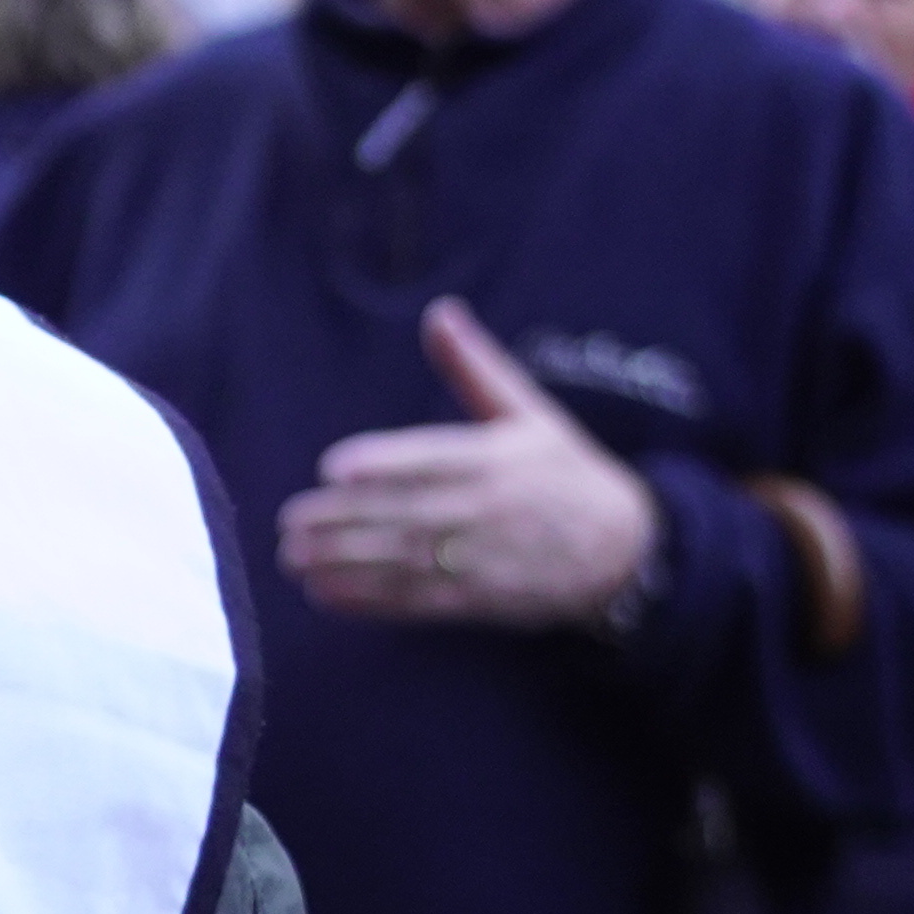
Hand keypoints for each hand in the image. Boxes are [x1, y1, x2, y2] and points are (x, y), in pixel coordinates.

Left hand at [279, 299, 666, 629]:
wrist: (624, 550)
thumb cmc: (565, 471)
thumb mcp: (529, 412)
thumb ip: (475, 367)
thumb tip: (440, 312)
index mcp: (498, 459)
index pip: (433, 460)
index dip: (384, 465)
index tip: (334, 467)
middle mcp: (489, 509)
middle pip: (407, 515)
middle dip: (343, 520)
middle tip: (289, 520)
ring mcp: (484, 559)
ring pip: (405, 561)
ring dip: (345, 562)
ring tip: (293, 557)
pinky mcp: (481, 600)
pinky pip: (418, 601)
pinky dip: (371, 601)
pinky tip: (327, 594)